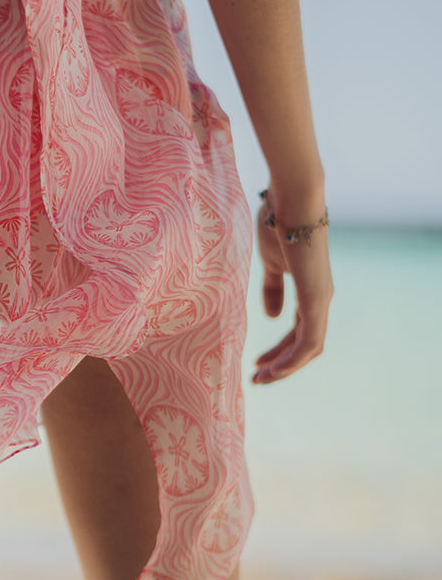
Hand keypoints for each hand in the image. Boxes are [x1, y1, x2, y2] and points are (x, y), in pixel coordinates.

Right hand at [252, 191, 332, 383]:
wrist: (291, 200)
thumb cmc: (277, 224)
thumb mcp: (271, 264)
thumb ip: (273, 290)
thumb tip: (271, 316)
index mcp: (311, 290)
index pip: (299, 331)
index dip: (279, 350)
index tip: (257, 362)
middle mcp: (321, 299)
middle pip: (306, 345)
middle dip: (282, 364)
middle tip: (257, 378)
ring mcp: (321, 299)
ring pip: (309, 347)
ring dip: (287, 367)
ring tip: (262, 378)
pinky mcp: (317, 298)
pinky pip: (310, 339)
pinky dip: (294, 359)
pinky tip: (277, 369)